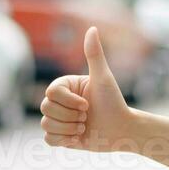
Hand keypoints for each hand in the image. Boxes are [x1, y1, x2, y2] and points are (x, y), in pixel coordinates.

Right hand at [40, 26, 132, 151]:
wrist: (122, 131)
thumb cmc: (115, 103)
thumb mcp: (103, 78)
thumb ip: (94, 54)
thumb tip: (92, 28)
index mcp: (65, 86)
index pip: (51, 93)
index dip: (69, 102)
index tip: (87, 104)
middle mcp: (60, 101)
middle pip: (46, 109)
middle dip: (70, 116)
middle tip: (87, 117)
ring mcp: (59, 119)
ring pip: (46, 125)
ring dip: (69, 129)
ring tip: (84, 127)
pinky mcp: (61, 136)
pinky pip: (48, 140)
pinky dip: (64, 140)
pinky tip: (78, 138)